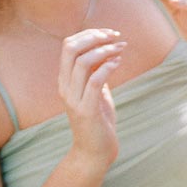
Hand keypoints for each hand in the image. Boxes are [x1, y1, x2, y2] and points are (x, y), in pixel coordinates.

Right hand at [58, 28, 125, 167]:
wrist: (94, 153)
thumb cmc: (98, 121)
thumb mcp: (96, 92)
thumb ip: (96, 73)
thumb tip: (105, 51)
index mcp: (65, 80)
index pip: (68, 45)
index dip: (88, 34)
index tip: (109, 33)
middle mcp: (65, 87)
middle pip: (70, 48)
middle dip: (94, 36)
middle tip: (115, 36)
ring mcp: (74, 99)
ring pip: (82, 62)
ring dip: (105, 50)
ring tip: (122, 47)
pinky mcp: (86, 110)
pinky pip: (95, 81)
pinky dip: (108, 67)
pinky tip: (119, 62)